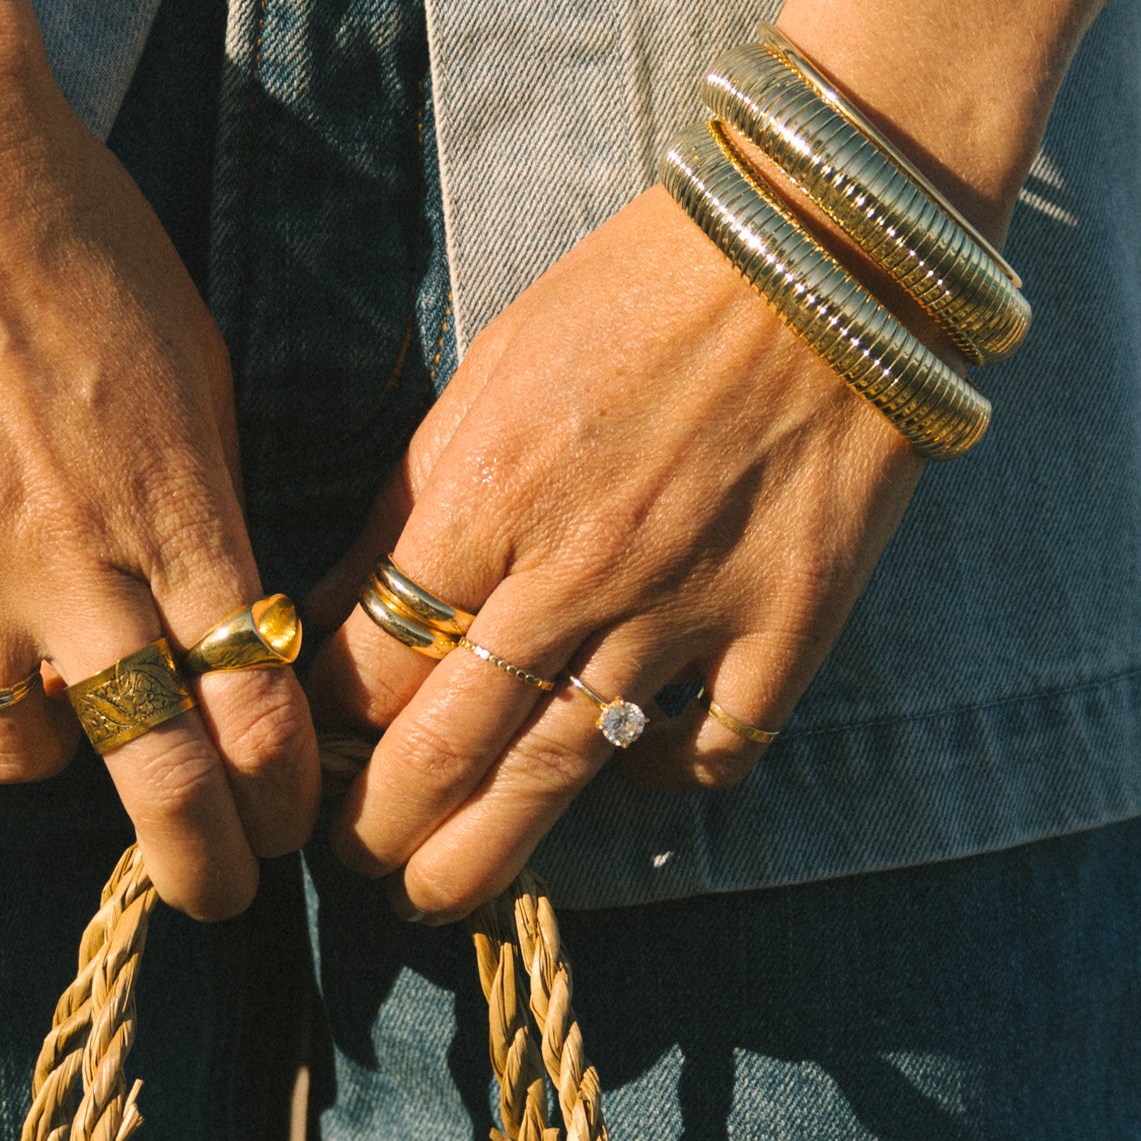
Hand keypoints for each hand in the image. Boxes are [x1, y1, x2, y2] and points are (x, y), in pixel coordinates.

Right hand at [0, 36, 318, 917]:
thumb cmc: (77, 226)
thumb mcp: (190, 358)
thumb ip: (205, 497)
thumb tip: (229, 610)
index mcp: (178, 505)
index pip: (258, 704)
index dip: (284, 792)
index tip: (293, 825)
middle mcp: (75, 556)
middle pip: (160, 770)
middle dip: (204, 858)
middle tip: (225, 895)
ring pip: (19, 751)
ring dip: (56, 777)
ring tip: (70, 763)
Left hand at [306, 184, 920, 914]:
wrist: (831, 246)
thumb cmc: (643, 290)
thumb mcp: (493, 370)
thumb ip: (419, 499)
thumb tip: (346, 610)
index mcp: (485, 496)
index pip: (368, 658)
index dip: (324, 727)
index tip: (309, 755)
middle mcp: (574, 571)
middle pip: (447, 745)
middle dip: (381, 826)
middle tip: (353, 863)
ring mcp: (685, 610)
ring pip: (559, 772)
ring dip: (484, 851)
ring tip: (437, 894)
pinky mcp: (786, 625)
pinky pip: (713, 748)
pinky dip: (665, 777)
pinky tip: (633, 777)